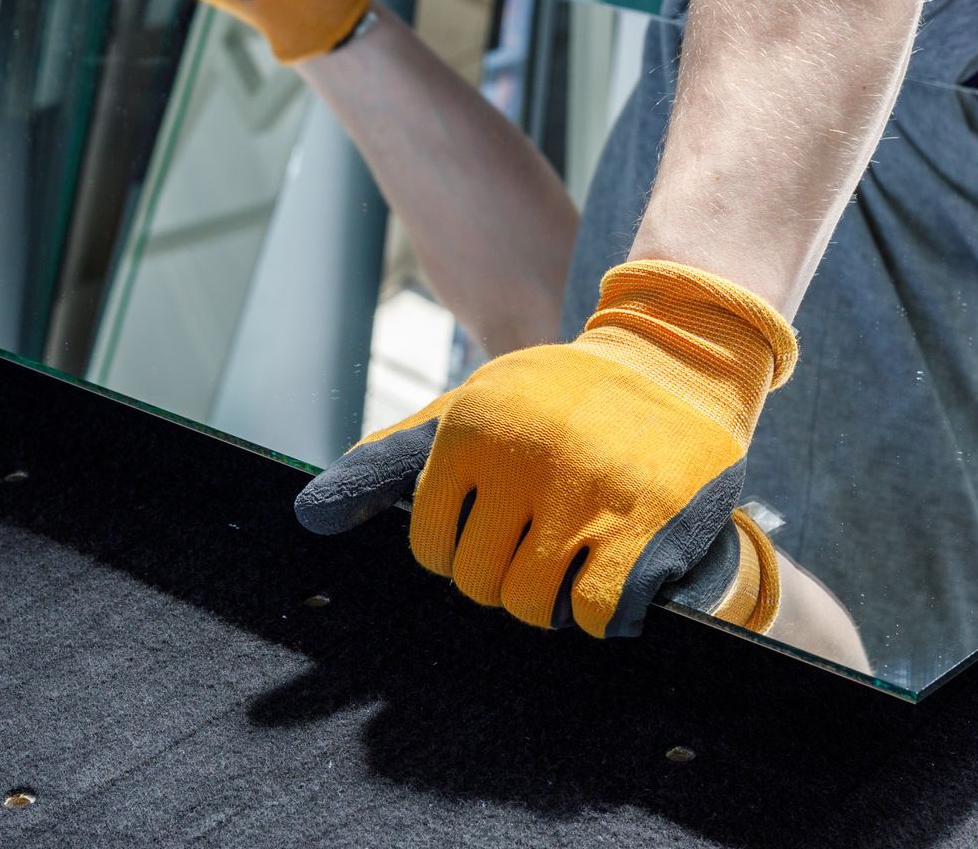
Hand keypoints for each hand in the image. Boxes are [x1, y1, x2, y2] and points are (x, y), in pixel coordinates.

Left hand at [295, 259, 796, 635]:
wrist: (673, 360)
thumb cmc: (553, 401)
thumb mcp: (465, 411)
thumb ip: (387, 464)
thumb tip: (305, 518)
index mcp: (470, 428)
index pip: (431, 547)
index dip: (462, 547)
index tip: (500, 519)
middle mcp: (522, 455)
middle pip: (478, 583)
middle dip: (505, 574)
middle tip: (542, 537)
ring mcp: (586, 491)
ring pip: (529, 604)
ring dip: (550, 598)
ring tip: (576, 552)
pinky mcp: (647, 524)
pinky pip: (593, 616)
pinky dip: (599, 612)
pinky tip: (614, 566)